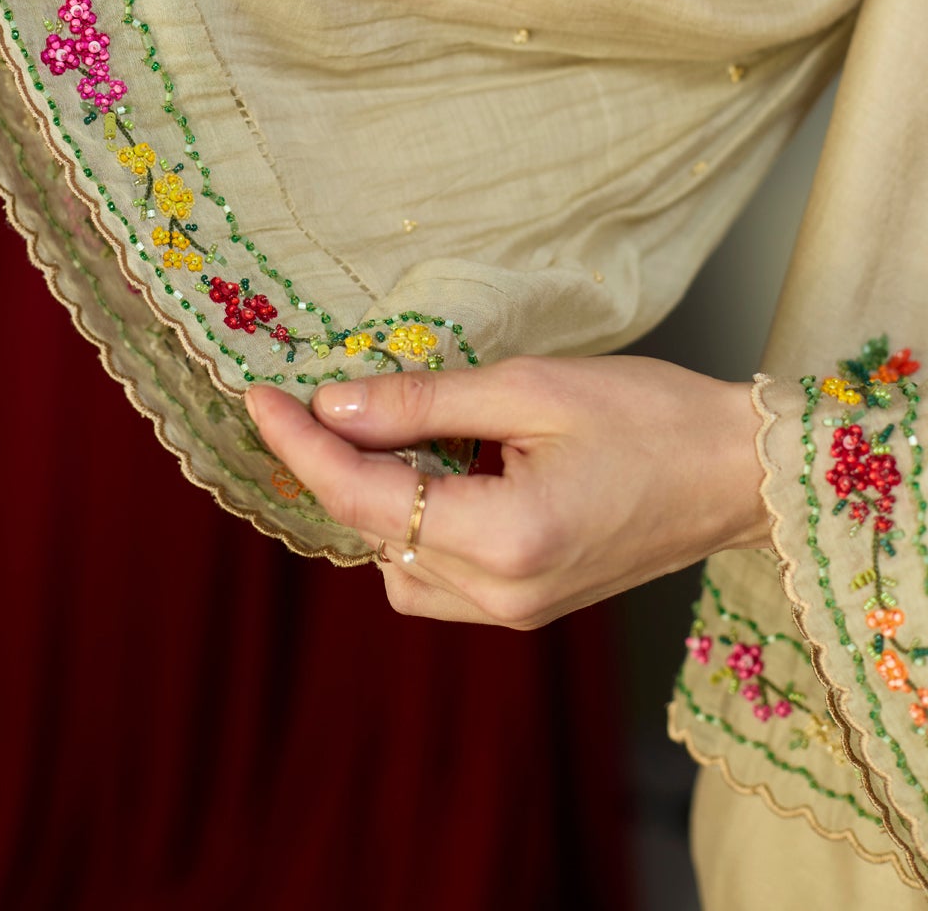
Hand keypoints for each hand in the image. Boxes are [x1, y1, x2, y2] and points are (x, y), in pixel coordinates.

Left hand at [246, 354, 771, 627]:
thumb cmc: (650, 415)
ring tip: (396, 433)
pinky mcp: (530, 608)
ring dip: (378, 505)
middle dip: (334, 470)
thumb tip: (331, 406)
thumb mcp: (529, 387)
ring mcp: (517, 612)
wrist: (739, 472)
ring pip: (398, 568)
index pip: (363, 499)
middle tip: (314, 401)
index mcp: (504, 537)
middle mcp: (502, 594)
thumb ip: (424, 402)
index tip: (260, 397)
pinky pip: (438, 579)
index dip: (300, 446)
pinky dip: (418, 529)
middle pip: (372, 537)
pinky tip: (441, 473)